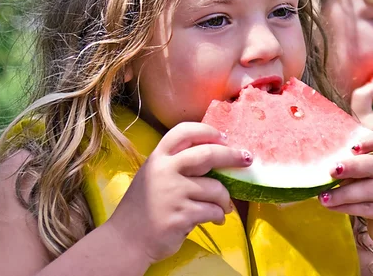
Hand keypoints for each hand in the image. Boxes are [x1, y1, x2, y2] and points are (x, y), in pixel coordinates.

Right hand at [106, 122, 251, 264]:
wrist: (126, 240)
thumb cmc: (144, 207)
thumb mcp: (154, 175)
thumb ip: (177, 164)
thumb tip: (216, 156)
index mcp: (158, 157)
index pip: (184, 131)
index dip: (208, 131)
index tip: (224, 137)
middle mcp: (165, 170)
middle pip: (208, 154)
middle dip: (232, 156)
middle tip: (246, 158)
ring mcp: (174, 193)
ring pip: (216, 188)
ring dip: (225, 200)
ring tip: (223, 207)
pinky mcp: (182, 215)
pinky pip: (213, 210)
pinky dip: (219, 216)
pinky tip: (215, 220)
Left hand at [318, 129, 372, 249]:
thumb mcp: (367, 172)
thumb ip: (352, 162)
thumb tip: (322, 158)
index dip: (372, 141)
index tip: (352, 146)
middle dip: (352, 167)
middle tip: (332, 170)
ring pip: (370, 190)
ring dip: (343, 193)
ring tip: (323, 196)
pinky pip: (369, 208)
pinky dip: (347, 207)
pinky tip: (331, 206)